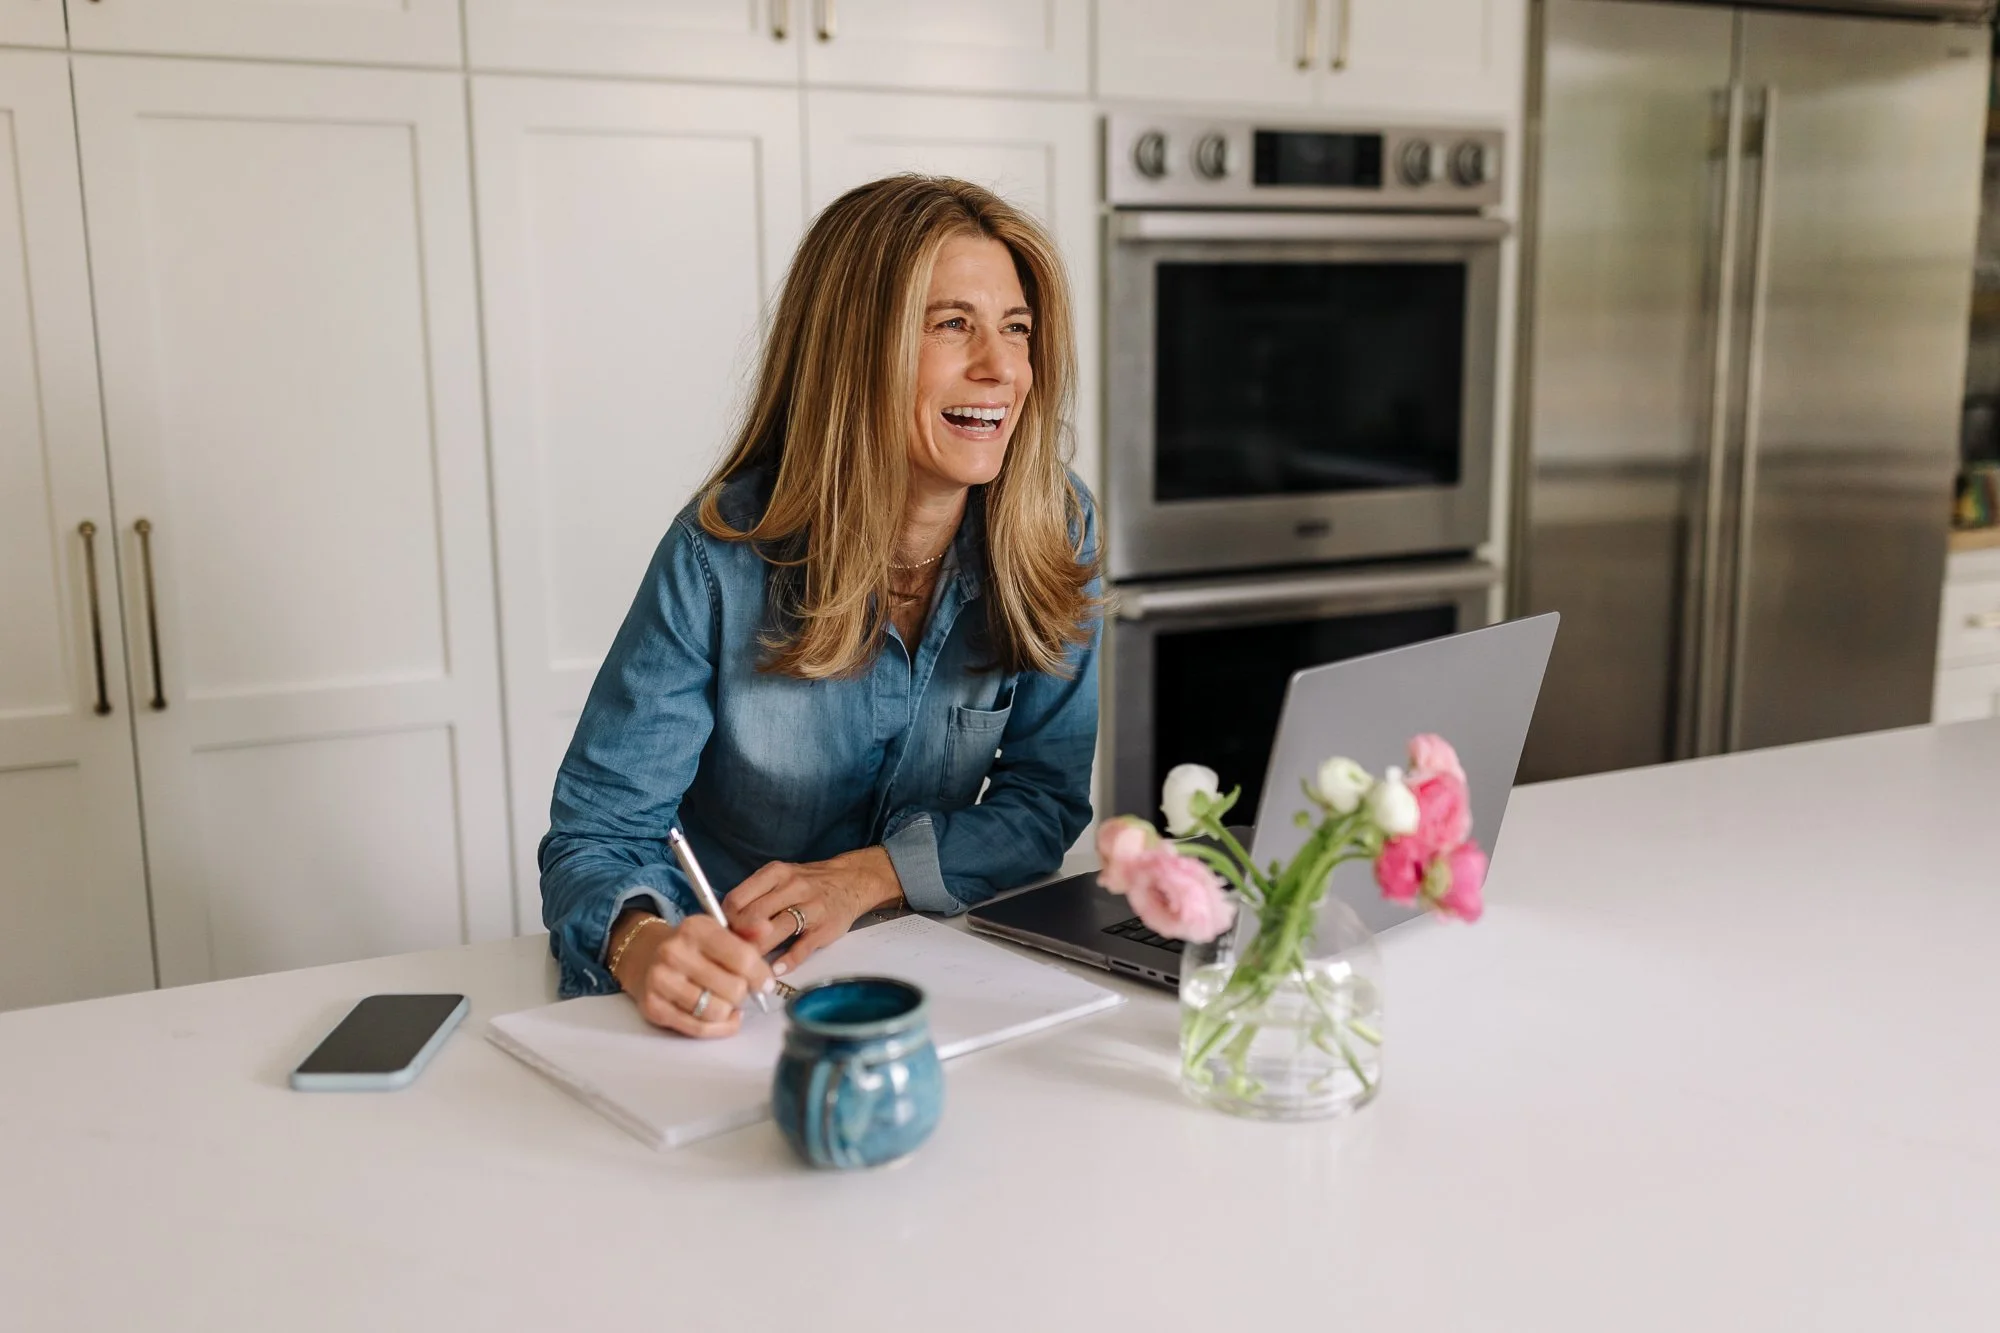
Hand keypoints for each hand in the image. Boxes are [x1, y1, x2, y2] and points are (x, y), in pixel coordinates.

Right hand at [610, 912, 773, 1038]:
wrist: (646, 956)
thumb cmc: (695, 948)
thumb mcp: (720, 932)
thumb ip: (747, 933)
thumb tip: (766, 929)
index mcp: (695, 928)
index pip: (743, 958)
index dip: (761, 975)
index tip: (765, 983)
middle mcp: (674, 952)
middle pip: (734, 989)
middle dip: (743, 993)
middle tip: (739, 989)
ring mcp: (660, 980)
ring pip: (717, 1012)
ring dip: (728, 1011)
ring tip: (726, 1001)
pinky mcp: (653, 1007)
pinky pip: (698, 1028)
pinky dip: (717, 1028)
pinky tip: (721, 1017)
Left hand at [723, 847, 904, 976]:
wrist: (851, 881)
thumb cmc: (808, 883)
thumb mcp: (780, 878)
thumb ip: (755, 897)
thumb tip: (725, 925)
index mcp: (775, 874)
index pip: (738, 898)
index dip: (725, 921)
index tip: (723, 934)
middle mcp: (792, 887)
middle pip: (754, 916)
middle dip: (739, 938)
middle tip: (731, 954)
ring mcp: (811, 907)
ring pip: (776, 930)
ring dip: (758, 951)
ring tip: (748, 965)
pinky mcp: (825, 928)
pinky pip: (802, 947)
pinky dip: (787, 960)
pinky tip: (775, 969)